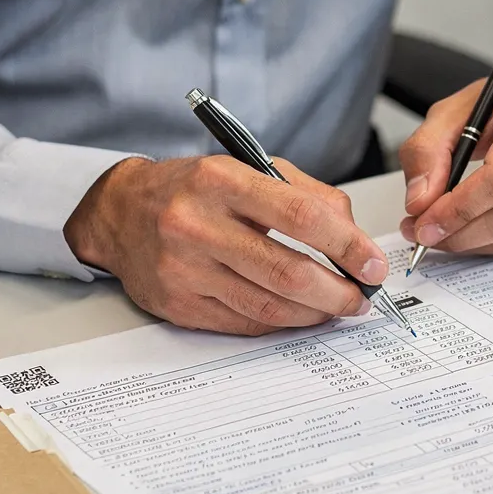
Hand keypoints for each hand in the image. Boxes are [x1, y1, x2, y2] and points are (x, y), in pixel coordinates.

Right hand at [64, 155, 388, 335]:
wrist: (120, 212)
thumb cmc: (193, 189)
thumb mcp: (248, 169)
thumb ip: (305, 195)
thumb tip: (353, 237)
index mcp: (221, 181)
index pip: (301, 217)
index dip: (347, 246)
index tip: (373, 263)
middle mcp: (197, 225)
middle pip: (287, 272)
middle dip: (337, 291)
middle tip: (363, 297)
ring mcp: (184, 270)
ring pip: (267, 306)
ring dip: (314, 313)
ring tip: (337, 307)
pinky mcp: (177, 304)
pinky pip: (243, 324)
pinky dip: (281, 323)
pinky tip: (299, 315)